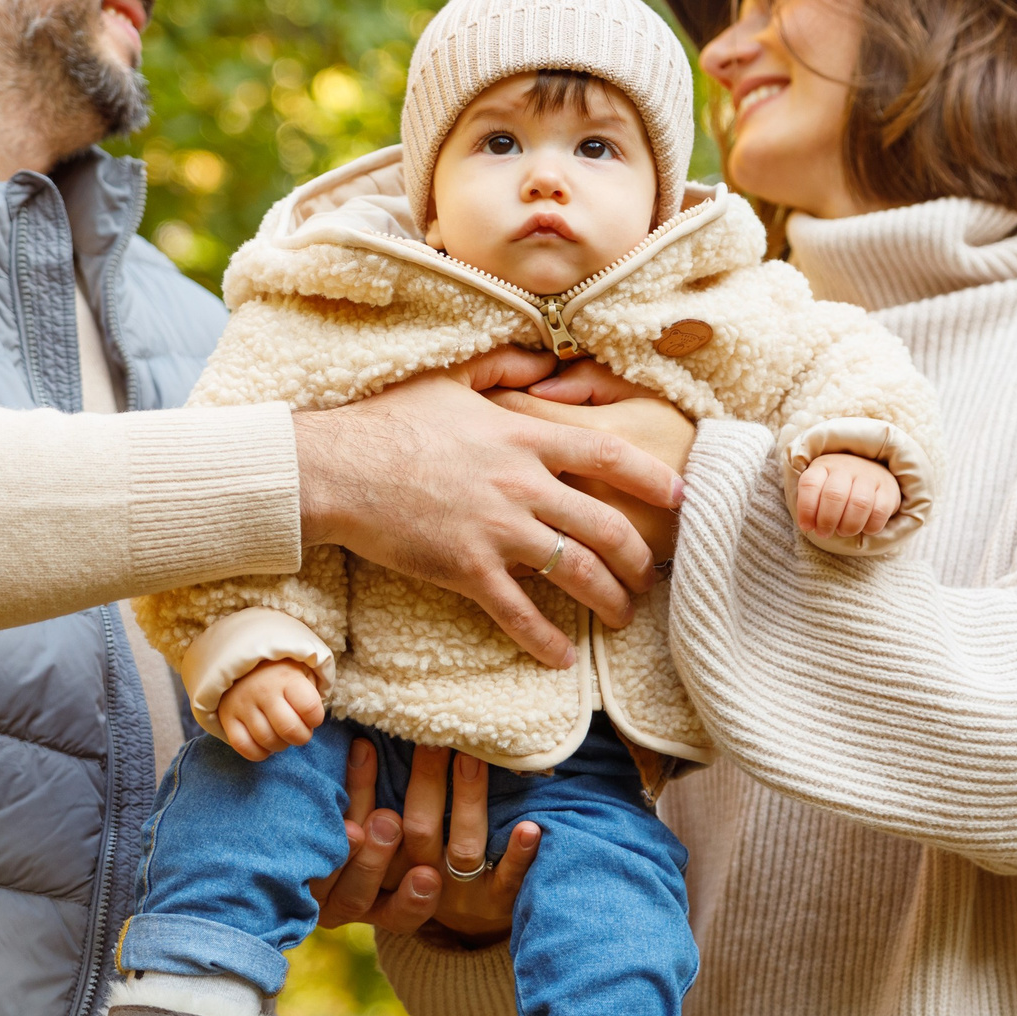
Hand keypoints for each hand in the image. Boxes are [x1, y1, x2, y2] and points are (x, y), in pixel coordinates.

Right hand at [214, 660, 323, 761]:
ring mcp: (243, 704)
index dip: (316, 718)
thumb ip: (310, 693)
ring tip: (281, 735)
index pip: (309, 707)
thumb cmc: (279, 671)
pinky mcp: (226, 716)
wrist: (241, 659)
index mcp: (286, 678)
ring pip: (267, 740)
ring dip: (280, 745)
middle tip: (299, 730)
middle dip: (301, 737)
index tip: (312, 716)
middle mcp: (263, 691)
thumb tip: (311, 722)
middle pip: (288, 729)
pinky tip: (264, 744)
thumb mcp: (301, 670)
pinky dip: (258, 753)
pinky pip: (242, 746)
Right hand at [292, 350, 683, 667]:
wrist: (337, 468)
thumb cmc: (389, 421)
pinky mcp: (467, 568)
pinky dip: (546, 640)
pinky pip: (519, 612)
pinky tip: (564, 658)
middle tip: (650, 576)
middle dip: (638, 557)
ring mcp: (496, 529)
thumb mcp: (452, 380)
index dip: (652, 478)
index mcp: (524, 436)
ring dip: (608, 598)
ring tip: (622, 615)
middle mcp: (521, 483)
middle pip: (605, 524)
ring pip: (576, 571)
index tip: (679, 497)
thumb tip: (547, 357)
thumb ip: (507, 368)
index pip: (608, 455)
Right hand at [311, 740, 535, 944]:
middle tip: (428, 745)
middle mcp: (415, 881)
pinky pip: (509, 880)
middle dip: (425, 786)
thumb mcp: (379, 846)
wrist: (467, 926)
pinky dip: (518, 854)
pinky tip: (529, 827)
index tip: (365, 747)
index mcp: (377, 868)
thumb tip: (358, 737)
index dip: (360, 791)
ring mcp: (457, 895)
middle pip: (413, 837)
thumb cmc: (415, 862)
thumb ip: (364, 805)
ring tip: (470, 760)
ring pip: (461, 850)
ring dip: (467, 803)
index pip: (360, 830)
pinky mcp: (496, 903)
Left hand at [795, 451, 899, 539]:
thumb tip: (808, 526)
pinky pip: (880, 511)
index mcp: (823, 466)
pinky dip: (871, 526)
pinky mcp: (888, 488)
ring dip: (849, 526)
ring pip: (859, 503)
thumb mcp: (819, 490)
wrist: (870, 473)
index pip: (810, 484)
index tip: (806, 527)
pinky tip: (865, 529)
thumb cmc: (837, 488)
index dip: (806, 509)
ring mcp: (869, 476)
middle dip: (827, 521)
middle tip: (824, 533)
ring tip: (844, 532)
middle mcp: (846, 467)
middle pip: (834, 495)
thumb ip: (811, 506)